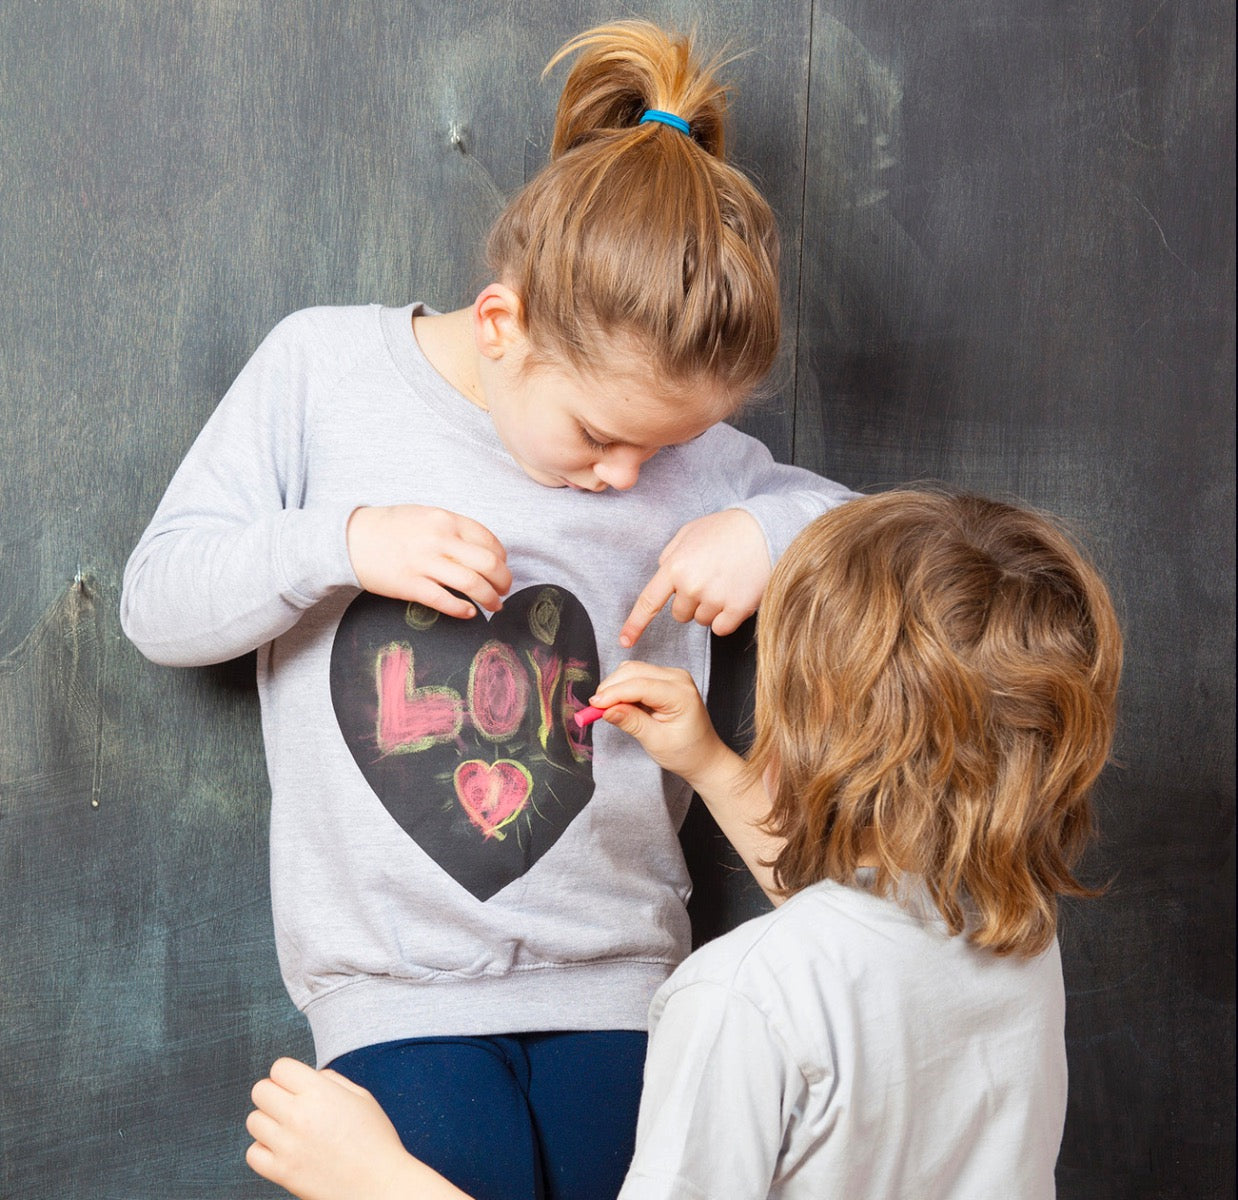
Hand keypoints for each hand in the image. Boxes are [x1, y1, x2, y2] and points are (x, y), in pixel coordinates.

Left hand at [246, 1058, 469, 1199]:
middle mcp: (299, 1115)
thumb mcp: (361, 1097)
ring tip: (288, 1129)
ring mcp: (287, 1145)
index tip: (296, 1085)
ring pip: (253, 1120)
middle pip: (260, 1090)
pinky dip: (264, 1150)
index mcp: (320, 1092)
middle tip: (290, 1105)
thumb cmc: (375, 1139)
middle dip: (273, 1093)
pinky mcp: (281, 1173)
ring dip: (268, 1121)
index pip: (280, 1068)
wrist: (380, 1185)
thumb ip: (331, 1080)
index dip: (287, 1074)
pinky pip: (253, 1153)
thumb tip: (309, 1078)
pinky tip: (283, 1150)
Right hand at [347, 505, 510, 618]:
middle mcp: (439, 539)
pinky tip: (469, 613)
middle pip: (488, 563)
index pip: (489, 541)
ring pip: (472, 584)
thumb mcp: (425, 515)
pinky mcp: (409, 584)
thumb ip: (453, 528)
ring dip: (490, 598)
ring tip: (494, 605)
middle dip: (503, 581)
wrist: (350, 538)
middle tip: (504, 590)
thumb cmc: (390, 527)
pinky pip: (445, 600)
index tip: (502, 568)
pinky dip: (462, 610)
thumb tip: (482, 549)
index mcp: (446, 519)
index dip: (502, 559)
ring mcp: (424, 563)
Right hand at [590, 662, 733, 787]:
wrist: (704, 756)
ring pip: (633, 670)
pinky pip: (638, 675)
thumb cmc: (685, 752)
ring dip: (615, 686)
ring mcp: (672, 676)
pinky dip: (623, 687)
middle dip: (610, 688)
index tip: (593, 707)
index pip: (639, 685)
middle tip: (593, 710)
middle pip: (634, 671)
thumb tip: (605, 710)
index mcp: (681, 694)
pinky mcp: (665, 679)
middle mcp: (678, 678)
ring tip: (606, 709)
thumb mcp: (656, 742)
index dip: (613, 694)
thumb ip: (631, 722)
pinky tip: (620, 704)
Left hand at [620, 509, 769, 646]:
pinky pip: (721, 628)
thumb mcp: (690, 532)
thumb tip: (662, 574)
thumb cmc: (727, 529)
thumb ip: (670, 555)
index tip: (625, 641)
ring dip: (711, 608)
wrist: (766, 528)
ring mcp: (715, 598)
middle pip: (680, 614)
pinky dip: (727, 618)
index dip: (635, 624)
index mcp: (676, 566)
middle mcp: (692, 585)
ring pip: (702, 621)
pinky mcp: (738, 608)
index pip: (648, 601)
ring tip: (726, 581)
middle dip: (691, 601)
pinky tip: (736, 595)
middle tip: (710, 578)